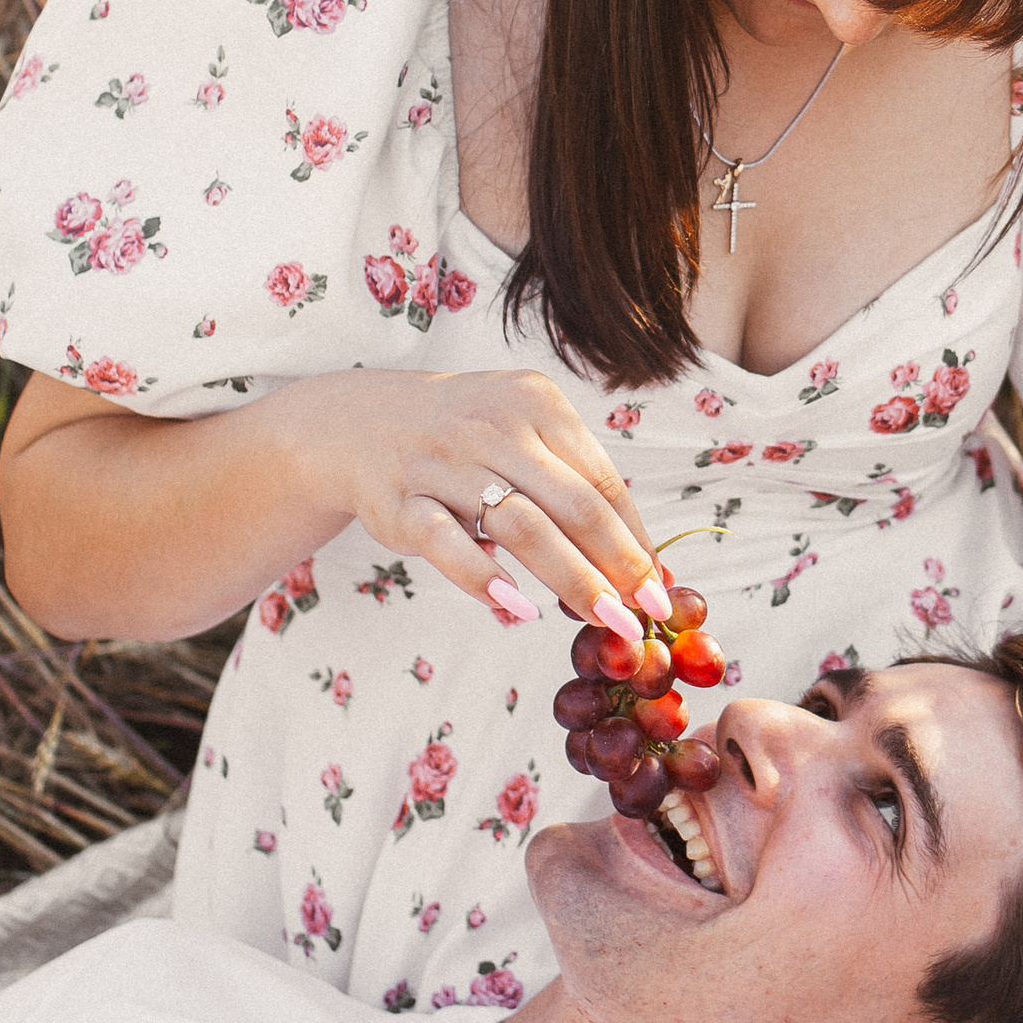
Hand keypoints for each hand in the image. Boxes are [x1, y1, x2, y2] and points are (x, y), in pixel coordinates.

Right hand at [288, 367, 668, 636]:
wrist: (363, 423)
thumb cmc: (469, 438)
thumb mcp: (525, 434)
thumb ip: (575, 487)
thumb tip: (640, 567)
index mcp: (536, 404)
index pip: (601, 479)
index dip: (635, 539)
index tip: (659, 589)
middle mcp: (493, 425)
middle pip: (574, 504)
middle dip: (616, 566)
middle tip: (643, 616)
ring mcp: (444, 462)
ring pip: (521, 525)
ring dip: (569, 577)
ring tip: (600, 618)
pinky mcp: (400, 501)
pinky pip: (447, 543)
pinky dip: (485, 577)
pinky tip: (518, 608)